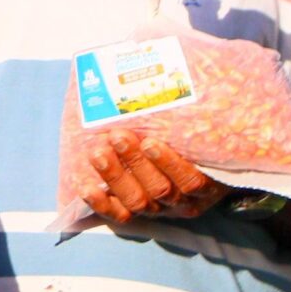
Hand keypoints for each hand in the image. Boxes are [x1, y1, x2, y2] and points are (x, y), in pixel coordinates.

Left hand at [77, 132, 226, 225]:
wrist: (193, 171)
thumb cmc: (196, 147)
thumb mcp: (203, 136)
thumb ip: (196, 120)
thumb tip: (192, 76)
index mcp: (204, 186)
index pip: (191, 181)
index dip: (170, 164)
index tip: (150, 142)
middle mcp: (180, 201)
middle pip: (160, 189)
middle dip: (136, 162)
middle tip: (118, 137)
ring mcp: (157, 210)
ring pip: (137, 201)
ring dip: (115, 176)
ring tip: (98, 153)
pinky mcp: (135, 215)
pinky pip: (118, 215)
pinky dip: (101, 204)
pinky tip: (86, 189)